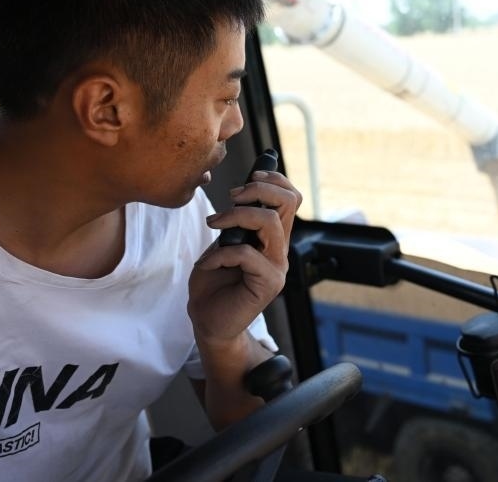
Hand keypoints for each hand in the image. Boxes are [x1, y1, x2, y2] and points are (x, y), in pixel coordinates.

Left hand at [188, 170, 301, 345]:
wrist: (207, 321)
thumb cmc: (213, 282)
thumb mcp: (222, 241)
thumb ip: (236, 222)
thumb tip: (241, 192)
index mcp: (272, 237)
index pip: (290, 197)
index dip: (274, 179)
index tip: (249, 176)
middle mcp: (279, 249)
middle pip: (288, 202)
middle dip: (257, 189)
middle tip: (231, 197)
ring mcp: (277, 267)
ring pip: (270, 222)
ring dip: (236, 216)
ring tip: (214, 225)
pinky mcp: (268, 284)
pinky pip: (246, 254)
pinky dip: (219, 254)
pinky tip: (207, 263)